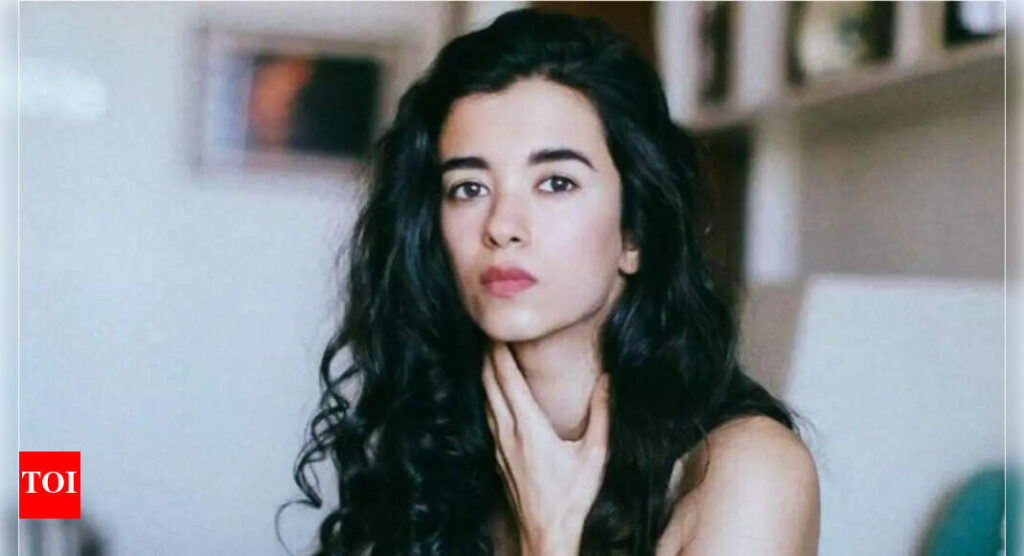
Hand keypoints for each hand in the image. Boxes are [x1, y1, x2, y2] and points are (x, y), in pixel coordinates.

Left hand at [482, 342, 610, 555]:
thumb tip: (608, 381)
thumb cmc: (572, 496)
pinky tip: (493, 392)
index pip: (508, 379)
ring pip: (485, 399)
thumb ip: (602, 415)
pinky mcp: (496, 456)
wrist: (545, 532)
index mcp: (529, 427)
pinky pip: (488, 416)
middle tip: (490, 331)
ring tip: (489, 353)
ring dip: (486, 374)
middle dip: (488, 355)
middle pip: (489, 383)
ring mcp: (498, 444)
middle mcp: (508, 432)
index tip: (499, 330)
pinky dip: (488, 396)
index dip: (500, 352)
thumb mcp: (595, 455)